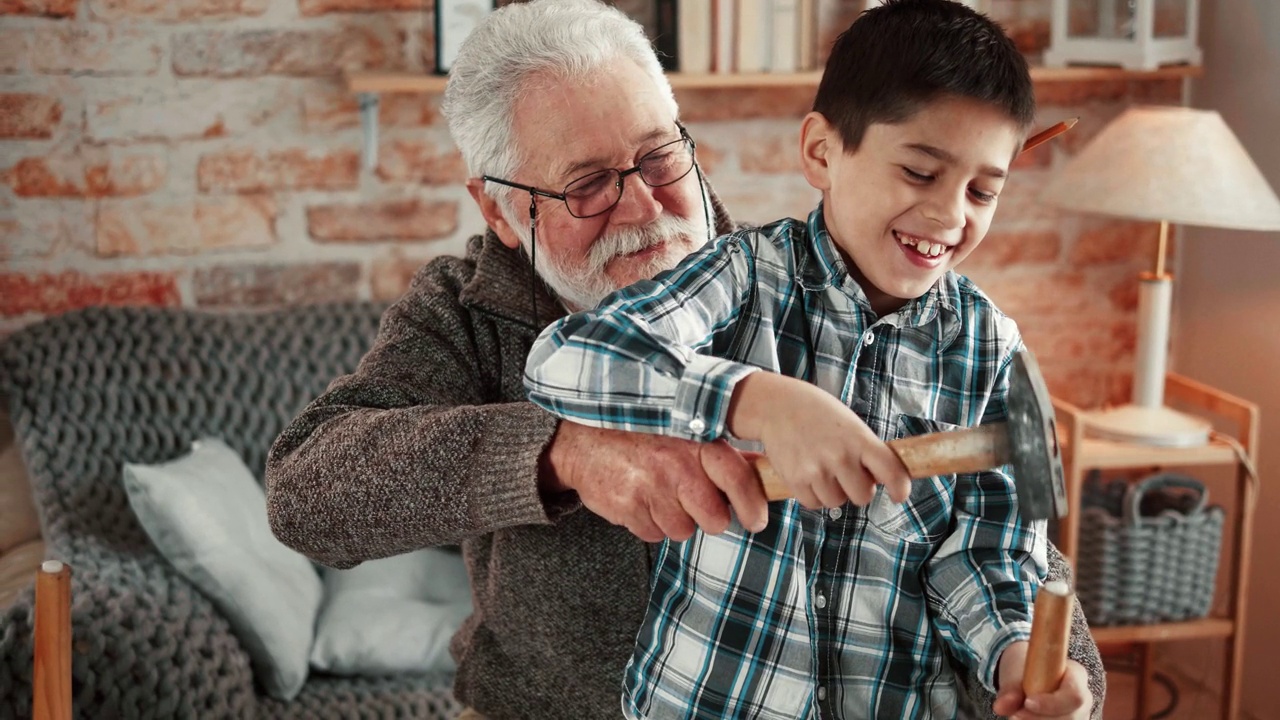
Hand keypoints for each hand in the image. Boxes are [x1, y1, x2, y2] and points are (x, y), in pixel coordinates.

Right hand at [544, 421, 768, 541]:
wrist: (583, 439)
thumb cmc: (638, 433)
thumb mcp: (680, 429)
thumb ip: (717, 451)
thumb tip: (761, 470)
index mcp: (694, 441)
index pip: (738, 478)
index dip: (752, 505)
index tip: (756, 520)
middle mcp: (675, 466)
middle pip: (714, 519)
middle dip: (707, 516)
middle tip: (692, 499)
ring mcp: (649, 489)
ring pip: (682, 531)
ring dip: (674, 519)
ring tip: (658, 493)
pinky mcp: (627, 508)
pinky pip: (653, 534)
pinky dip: (648, 523)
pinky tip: (639, 498)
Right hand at [728, 372, 910, 509]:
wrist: (776, 406)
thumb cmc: (817, 414)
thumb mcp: (849, 424)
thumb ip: (865, 450)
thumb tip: (880, 480)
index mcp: (859, 439)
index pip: (890, 471)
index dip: (899, 487)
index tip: (899, 495)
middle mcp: (840, 456)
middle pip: (862, 496)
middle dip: (857, 489)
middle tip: (846, 473)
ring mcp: (817, 470)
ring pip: (836, 502)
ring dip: (832, 492)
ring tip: (822, 469)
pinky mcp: (796, 480)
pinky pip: (813, 503)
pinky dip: (812, 495)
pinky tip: (807, 474)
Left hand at [994, 641, 1091, 719]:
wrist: (1027, 674)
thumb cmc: (1025, 669)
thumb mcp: (1016, 672)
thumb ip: (1010, 689)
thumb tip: (1000, 707)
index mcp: (1077, 675)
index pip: (1074, 694)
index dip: (1052, 703)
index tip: (1027, 702)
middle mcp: (1083, 699)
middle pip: (1071, 717)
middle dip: (1040, 718)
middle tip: (1015, 714)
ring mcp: (1079, 715)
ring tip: (1017, 716)